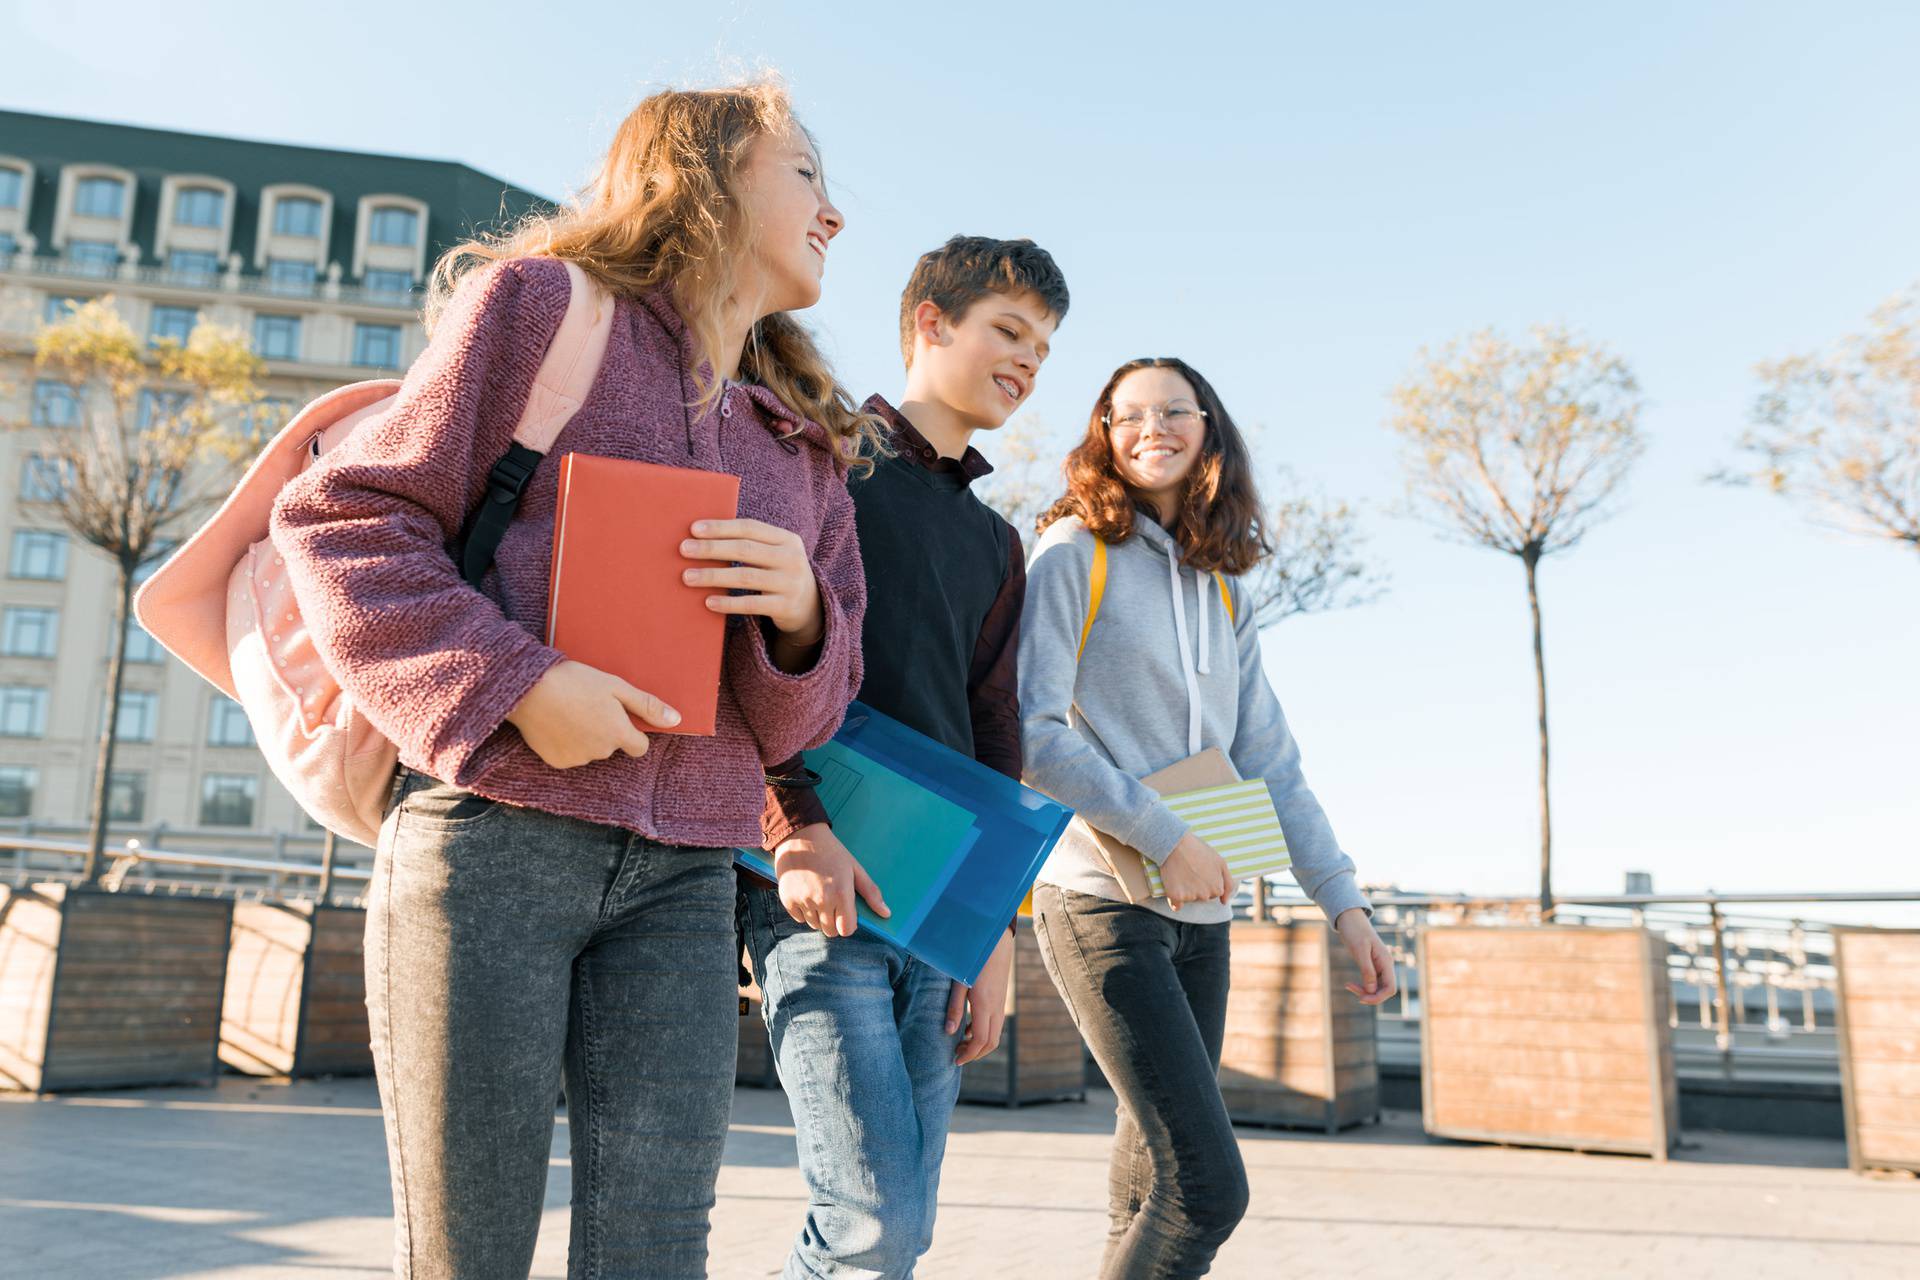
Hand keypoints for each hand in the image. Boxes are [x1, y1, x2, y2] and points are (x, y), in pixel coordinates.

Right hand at [506, 660, 678, 768]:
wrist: (528, 689)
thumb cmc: (575, 681)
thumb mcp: (616, 686)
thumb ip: (647, 706)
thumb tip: (676, 720)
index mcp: (618, 734)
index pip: (640, 747)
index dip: (633, 732)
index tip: (620, 717)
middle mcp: (601, 751)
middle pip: (612, 747)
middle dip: (606, 731)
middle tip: (588, 704)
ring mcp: (577, 759)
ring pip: (590, 751)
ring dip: (585, 736)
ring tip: (569, 710)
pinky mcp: (556, 762)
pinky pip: (569, 755)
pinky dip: (566, 743)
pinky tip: (556, 722)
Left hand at [682, 518, 823, 640]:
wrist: (811, 607)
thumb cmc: (778, 573)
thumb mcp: (773, 554)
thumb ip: (749, 544)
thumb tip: (700, 538)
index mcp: (787, 539)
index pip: (750, 528)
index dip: (721, 527)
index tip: (693, 529)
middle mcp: (792, 558)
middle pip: (745, 550)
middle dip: (712, 549)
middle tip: (684, 549)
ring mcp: (790, 583)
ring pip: (745, 577)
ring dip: (713, 576)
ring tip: (687, 577)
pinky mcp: (786, 607)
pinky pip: (752, 604)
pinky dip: (728, 603)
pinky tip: (708, 602)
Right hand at [774, 823, 888, 936]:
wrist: (800, 836)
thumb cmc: (831, 852)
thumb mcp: (855, 868)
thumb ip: (871, 893)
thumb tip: (887, 914)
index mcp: (841, 893)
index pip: (847, 930)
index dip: (848, 925)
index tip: (847, 915)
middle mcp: (821, 900)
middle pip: (830, 931)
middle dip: (834, 922)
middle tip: (833, 903)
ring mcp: (803, 900)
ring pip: (814, 925)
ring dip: (819, 917)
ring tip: (819, 896)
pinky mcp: (788, 899)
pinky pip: (799, 918)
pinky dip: (804, 911)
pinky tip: (806, 894)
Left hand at [949, 927, 1013, 1065]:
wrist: (996, 941)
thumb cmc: (973, 959)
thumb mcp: (959, 982)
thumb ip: (955, 1008)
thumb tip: (949, 1032)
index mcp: (985, 1005)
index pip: (980, 1040)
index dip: (968, 1054)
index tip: (955, 1060)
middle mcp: (997, 1007)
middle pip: (991, 1043)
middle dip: (975, 1054)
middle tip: (957, 1056)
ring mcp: (1001, 1003)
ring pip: (995, 1034)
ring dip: (980, 1044)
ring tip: (961, 1044)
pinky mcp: (1001, 998)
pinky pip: (995, 1023)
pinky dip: (983, 1032)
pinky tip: (968, 1027)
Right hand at [1159, 832, 1234, 910]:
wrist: (1176, 844)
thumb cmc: (1199, 850)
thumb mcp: (1221, 863)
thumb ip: (1228, 884)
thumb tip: (1224, 902)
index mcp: (1217, 889)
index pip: (1213, 893)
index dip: (1206, 881)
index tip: (1200, 871)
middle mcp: (1205, 896)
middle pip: (1200, 897)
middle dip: (1196, 887)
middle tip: (1190, 871)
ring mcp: (1191, 897)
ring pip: (1188, 900)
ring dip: (1185, 891)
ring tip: (1182, 873)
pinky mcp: (1176, 897)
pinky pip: (1176, 905)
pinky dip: (1174, 898)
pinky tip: (1173, 885)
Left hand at [1335, 908, 1396, 1004]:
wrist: (1349, 918)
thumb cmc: (1355, 931)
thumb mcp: (1359, 949)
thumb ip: (1367, 970)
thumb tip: (1372, 990)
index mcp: (1386, 961)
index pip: (1390, 988)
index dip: (1378, 997)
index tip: (1361, 998)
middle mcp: (1385, 965)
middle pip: (1384, 990)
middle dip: (1369, 994)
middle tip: (1350, 987)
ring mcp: (1379, 966)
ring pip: (1376, 987)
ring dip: (1364, 991)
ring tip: (1348, 986)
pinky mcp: (1371, 965)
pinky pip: (1370, 982)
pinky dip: (1362, 985)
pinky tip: (1350, 984)